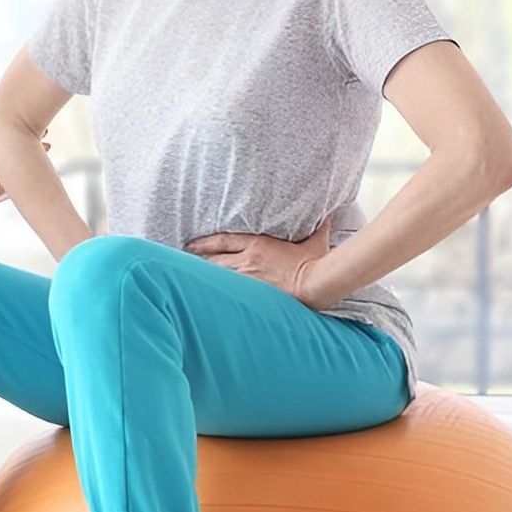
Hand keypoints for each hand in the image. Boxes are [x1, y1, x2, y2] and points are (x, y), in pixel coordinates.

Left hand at [0, 119, 47, 230]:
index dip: (13, 132)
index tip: (29, 122)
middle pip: (10, 154)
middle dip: (26, 147)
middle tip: (46, 138)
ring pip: (13, 171)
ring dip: (27, 165)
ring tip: (46, 156)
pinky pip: (9, 190)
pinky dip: (21, 185)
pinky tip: (35, 180)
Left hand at [184, 212, 340, 308]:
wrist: (314, 283)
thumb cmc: (315, 263)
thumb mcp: (316, 241)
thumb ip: (318, 227)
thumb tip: (328, 215)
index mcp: (258, 244)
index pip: (222, 241)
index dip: (204, 242)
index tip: (191, 244)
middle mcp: (247, 260)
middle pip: (214, 258)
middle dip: (197, 260)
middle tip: (183, 262)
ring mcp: (247, 277)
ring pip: (217, 275)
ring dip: (203, 277)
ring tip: (188, 280)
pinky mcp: (251, 292)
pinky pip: (227, 291)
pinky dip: (214, 292)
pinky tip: (204, 296)